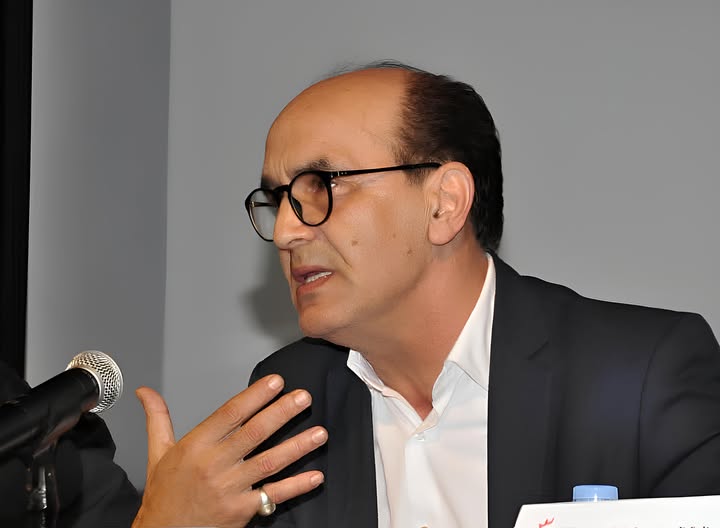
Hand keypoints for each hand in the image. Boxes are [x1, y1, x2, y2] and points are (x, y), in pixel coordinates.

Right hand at [131, 375, 326, 527]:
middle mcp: (214, 465)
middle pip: (253, 433)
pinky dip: (295, 486)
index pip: (229, 414)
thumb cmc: (164, 495)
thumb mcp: (157, 453)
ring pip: (268, 462)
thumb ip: (158, 418)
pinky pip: (272, 495)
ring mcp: (229, 489)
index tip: (275, 382)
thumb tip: (145, 392)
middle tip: (303, 397)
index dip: (254, 396)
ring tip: (319, 433)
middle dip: (282, 413)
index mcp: (195, 446)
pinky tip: (314, 476)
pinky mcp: (240, 511)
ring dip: (297, 447)